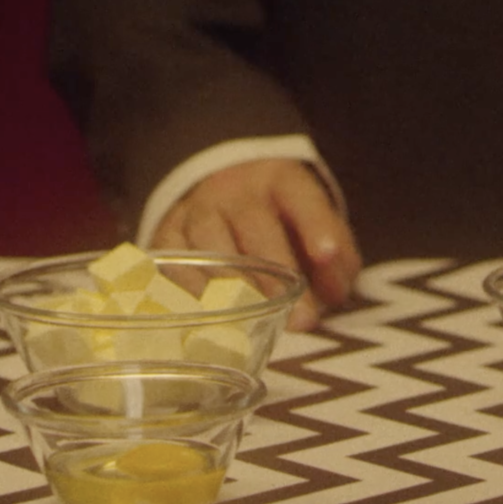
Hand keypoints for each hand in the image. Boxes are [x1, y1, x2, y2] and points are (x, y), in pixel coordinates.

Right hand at [152, 159, 360, 330]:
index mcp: (281, 182)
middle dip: (277, 275)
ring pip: (209, 243)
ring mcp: (197, 210)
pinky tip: (203, 316)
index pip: (302, 198)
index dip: (316, 226)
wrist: (224, 192)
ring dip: (231, 286)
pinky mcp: (166, 234)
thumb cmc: (283, 224)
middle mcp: (236, 191)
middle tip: (301, 320)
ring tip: (252, 322)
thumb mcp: (318, 229)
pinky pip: (170, 260)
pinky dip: (185, 289)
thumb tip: (335, 294)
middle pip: (254, 225)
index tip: (327, 256)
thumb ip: (337, 261)